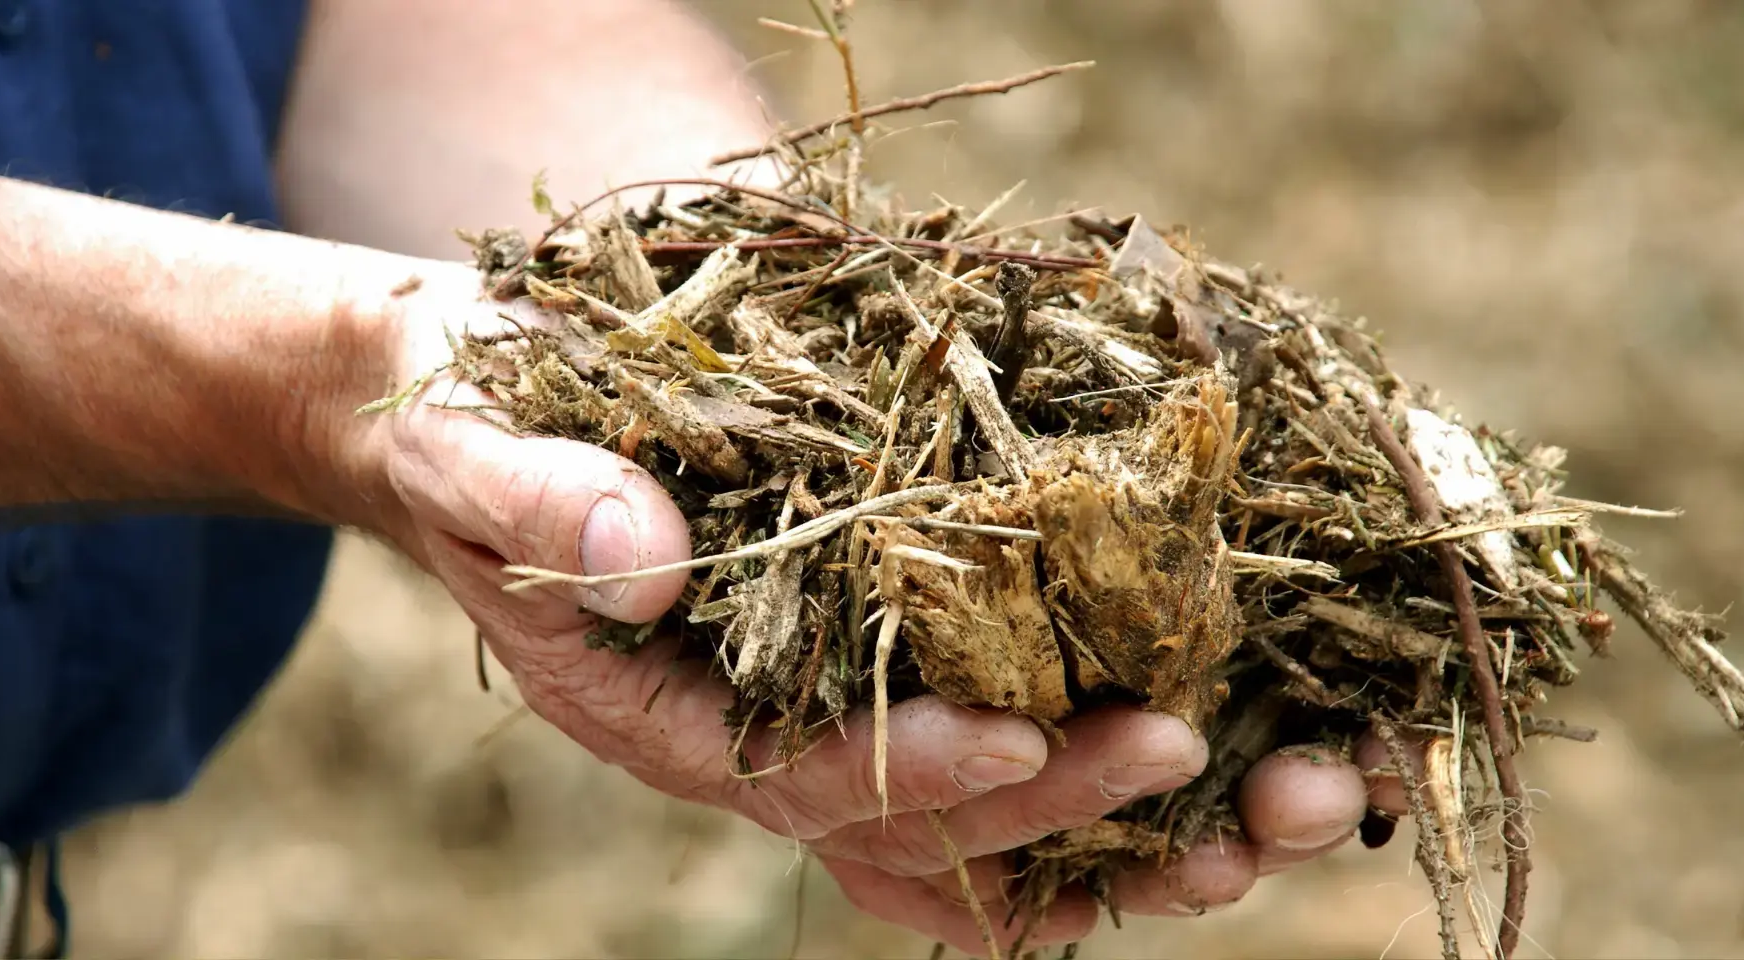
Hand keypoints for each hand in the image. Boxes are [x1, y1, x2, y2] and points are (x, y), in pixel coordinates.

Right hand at [345, 267, 1384, 954]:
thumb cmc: (475, 419)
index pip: (797, 772)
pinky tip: (1217, 773)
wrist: (480, 409)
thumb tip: (649, 561)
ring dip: (1119, 834)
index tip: (1022, 740)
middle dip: (1058, 804)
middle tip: (1195, 757)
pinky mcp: (869, 673)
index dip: (912, 767)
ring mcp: (816, 721)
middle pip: (920, 826)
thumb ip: (544, 500)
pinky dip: (1096, 793)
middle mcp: (752, 743)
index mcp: (660, 708)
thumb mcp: (475, 441)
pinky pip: (988, 769)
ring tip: (1269, 809)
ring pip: (977, 830)